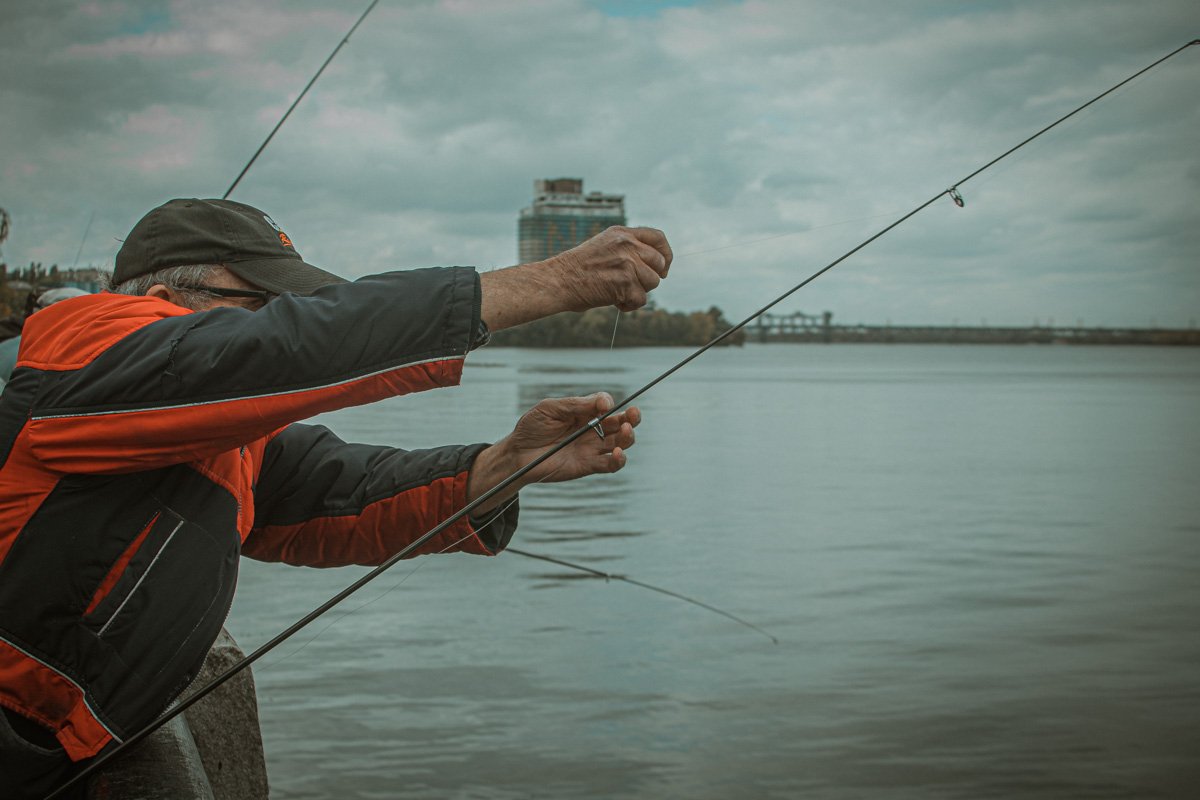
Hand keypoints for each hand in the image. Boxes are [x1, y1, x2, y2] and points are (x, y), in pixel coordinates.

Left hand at [467, 393, 640, 513]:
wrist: (518, 453)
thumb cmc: (532, 427)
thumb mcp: (551, 408)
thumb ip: (576, 405)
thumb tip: (604, 402)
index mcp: (584, 412)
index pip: (606, 404)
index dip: (608, 403)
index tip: (603, 405)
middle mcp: (592, 429)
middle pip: (622, 422)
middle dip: (632, 417)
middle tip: (633, 414)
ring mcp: (592, 448)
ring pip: (621, 442)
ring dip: (629, 437)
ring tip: (626, 432)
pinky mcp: (589, 465)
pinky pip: (610, 464)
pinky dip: (619, 460)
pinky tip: (618, 454)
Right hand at [478, 226, 672, 330]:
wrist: (557, 281)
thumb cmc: (576, 269)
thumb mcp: (604, 247)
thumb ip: (627, 249)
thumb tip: (654, 264)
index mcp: (622, 233)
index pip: (658, 238)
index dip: (666, 254)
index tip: (663, 267)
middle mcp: (627, 244)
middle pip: (659, 263)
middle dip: (650, 277)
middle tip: (632, 285)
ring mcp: (628, 263)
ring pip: (653, 283)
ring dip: (638, 292)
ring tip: (616, 292)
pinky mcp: (626, 283)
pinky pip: (641, 299)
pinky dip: (628, 305)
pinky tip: (612, 302)